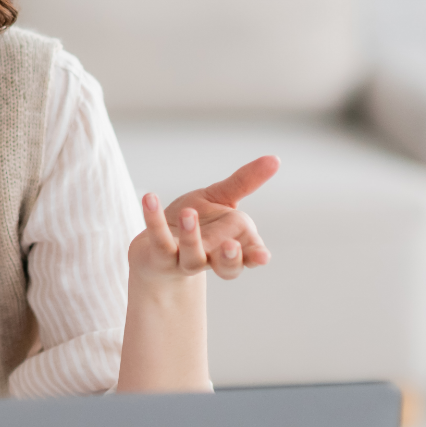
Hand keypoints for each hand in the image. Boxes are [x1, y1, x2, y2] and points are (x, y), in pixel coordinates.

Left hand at [128, 156, 277, 285]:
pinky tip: (150, 198)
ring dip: (191, 236)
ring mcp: (185, 260)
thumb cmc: (197, 224)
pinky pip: (158, 240)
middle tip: (230, 245)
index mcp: (234, 245)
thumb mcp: (221, 198)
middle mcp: (212, 257)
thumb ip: (245, 182)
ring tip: (188, 213)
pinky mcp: (159, 256)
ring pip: (193, 257)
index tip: (262, 256)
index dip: (256, 257)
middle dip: (230, 259)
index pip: (250, 256)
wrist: (156, 248)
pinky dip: (153, 219)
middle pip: (227, 267)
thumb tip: (275, 159)